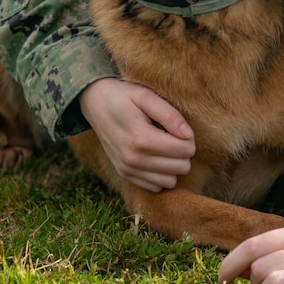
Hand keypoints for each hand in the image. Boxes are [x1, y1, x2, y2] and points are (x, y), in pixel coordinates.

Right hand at [79, 78, 195, 191]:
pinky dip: (161, 174)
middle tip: (173, 135)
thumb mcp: (146, 96)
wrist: (95, 103)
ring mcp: (128, 169)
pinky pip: (156, 187)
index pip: (185, 151)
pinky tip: (156, 156)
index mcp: (142, 139)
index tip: (179, 127)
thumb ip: (169, 115)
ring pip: (171, 181)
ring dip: (173, 165)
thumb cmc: (123, 96)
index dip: (189, 138)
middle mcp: (134, 159)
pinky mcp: (125, 174)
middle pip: (182, 167)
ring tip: (164, 146)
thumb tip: (188, 135)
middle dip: (183, 151)